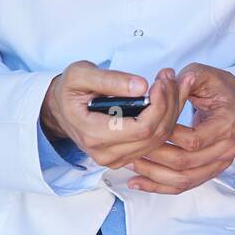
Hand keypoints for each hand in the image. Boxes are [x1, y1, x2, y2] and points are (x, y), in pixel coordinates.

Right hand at [39, 60, 192, 169]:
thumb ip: (109, 79)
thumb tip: (141, 86)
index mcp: (94, 135)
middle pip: (155, 134)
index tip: (161, 81)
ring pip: (160, 139)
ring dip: (172, 109)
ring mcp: (117, 159)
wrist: (60, 108)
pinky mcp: (126, 156)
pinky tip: (170, 96)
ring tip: (173, 82)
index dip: (159, 104)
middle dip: (170, 103)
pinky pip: (156, 141)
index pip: (142, 128)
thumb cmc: (69, 90)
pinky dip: (167, 117)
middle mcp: (106, 154)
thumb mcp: (80, 75)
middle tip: (171, 77)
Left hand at [126, 62, 234, 194]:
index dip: (167, 137)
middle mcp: (227, 148)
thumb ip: (185, 78)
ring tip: (131, 165)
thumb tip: (166, 82)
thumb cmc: (220, 88)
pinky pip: (185, 186)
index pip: (193, 140)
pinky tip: (138, 182)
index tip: (147, 128)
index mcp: (227, 124)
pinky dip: (160, 187)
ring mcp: (221, 163)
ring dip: (154, 175)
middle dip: (155, 157)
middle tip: (132, 148)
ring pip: (184, 179)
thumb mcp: (204, 74)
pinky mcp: (211, 171)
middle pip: (186, 163)